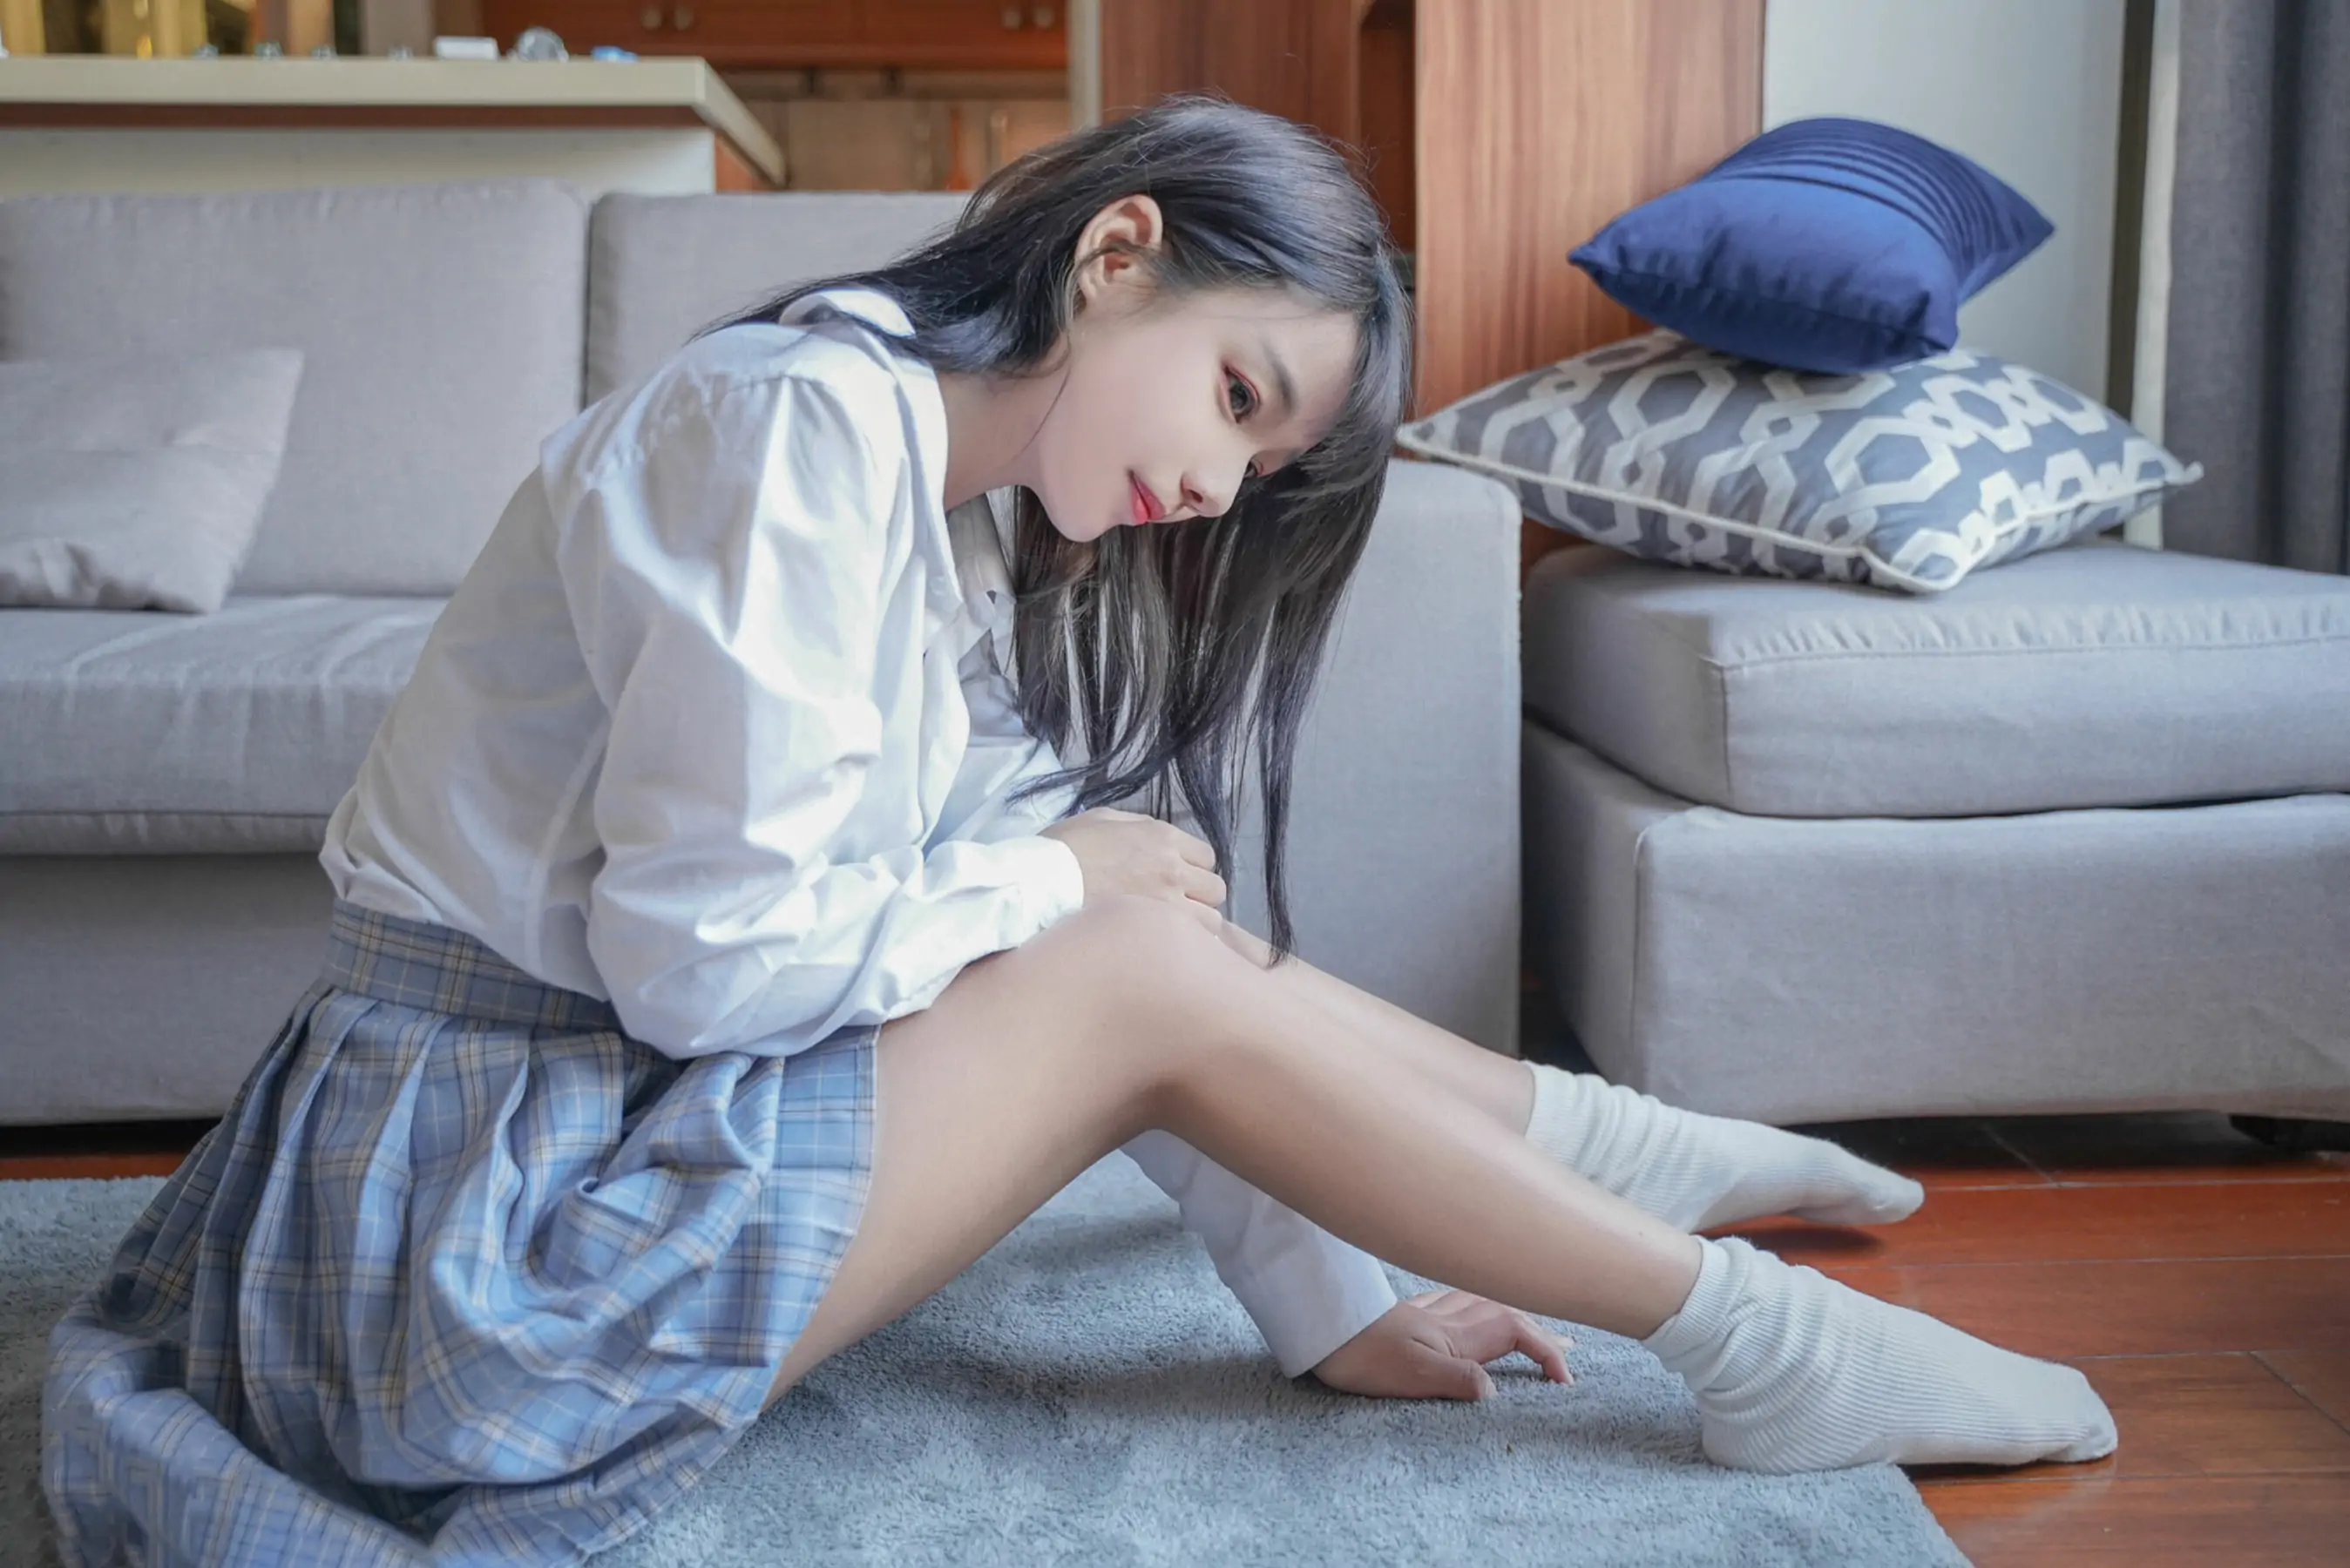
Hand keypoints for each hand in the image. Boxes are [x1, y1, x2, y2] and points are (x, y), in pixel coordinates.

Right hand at [1039, 807, 1226, 932]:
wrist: (1042, 882)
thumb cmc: (1064, 848)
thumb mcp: (1102, 819)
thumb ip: (1136, 826)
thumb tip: (1152, 839)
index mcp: (1162, 837)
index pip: (1207, 857)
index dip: (1193, 869)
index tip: (1176, 880)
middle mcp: (1175, 869)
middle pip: (1215, 889)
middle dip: (1200, 897)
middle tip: (1177, 907)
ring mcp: (1169, 904)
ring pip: (1212, 921)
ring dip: (1196, 926)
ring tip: (1171, 932)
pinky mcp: (1156, 934)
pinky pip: (1191, 944)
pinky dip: (1185, 946)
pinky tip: (1166, 948)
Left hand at [1308, 1290, 1574, 1401]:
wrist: (1316, 1328)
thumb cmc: (1357, 1355)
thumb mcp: (1409, 1375)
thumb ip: (1456, 1379)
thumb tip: (1494, 1390)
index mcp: (1454, 1336)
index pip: (1515, 1333)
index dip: (1545, 1351)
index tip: (1564, 1381)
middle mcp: (1446, 1320)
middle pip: (1506, 1314)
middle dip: (1540, 1330)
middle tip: (1569, 1348)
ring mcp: (1426, 1315)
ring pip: (1482, 1305)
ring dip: (1513, 1313)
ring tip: (1532, 1323)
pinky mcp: (1407, 1316)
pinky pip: (1455, 1304)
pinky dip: (1476, 1307)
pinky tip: (1468, 1308)